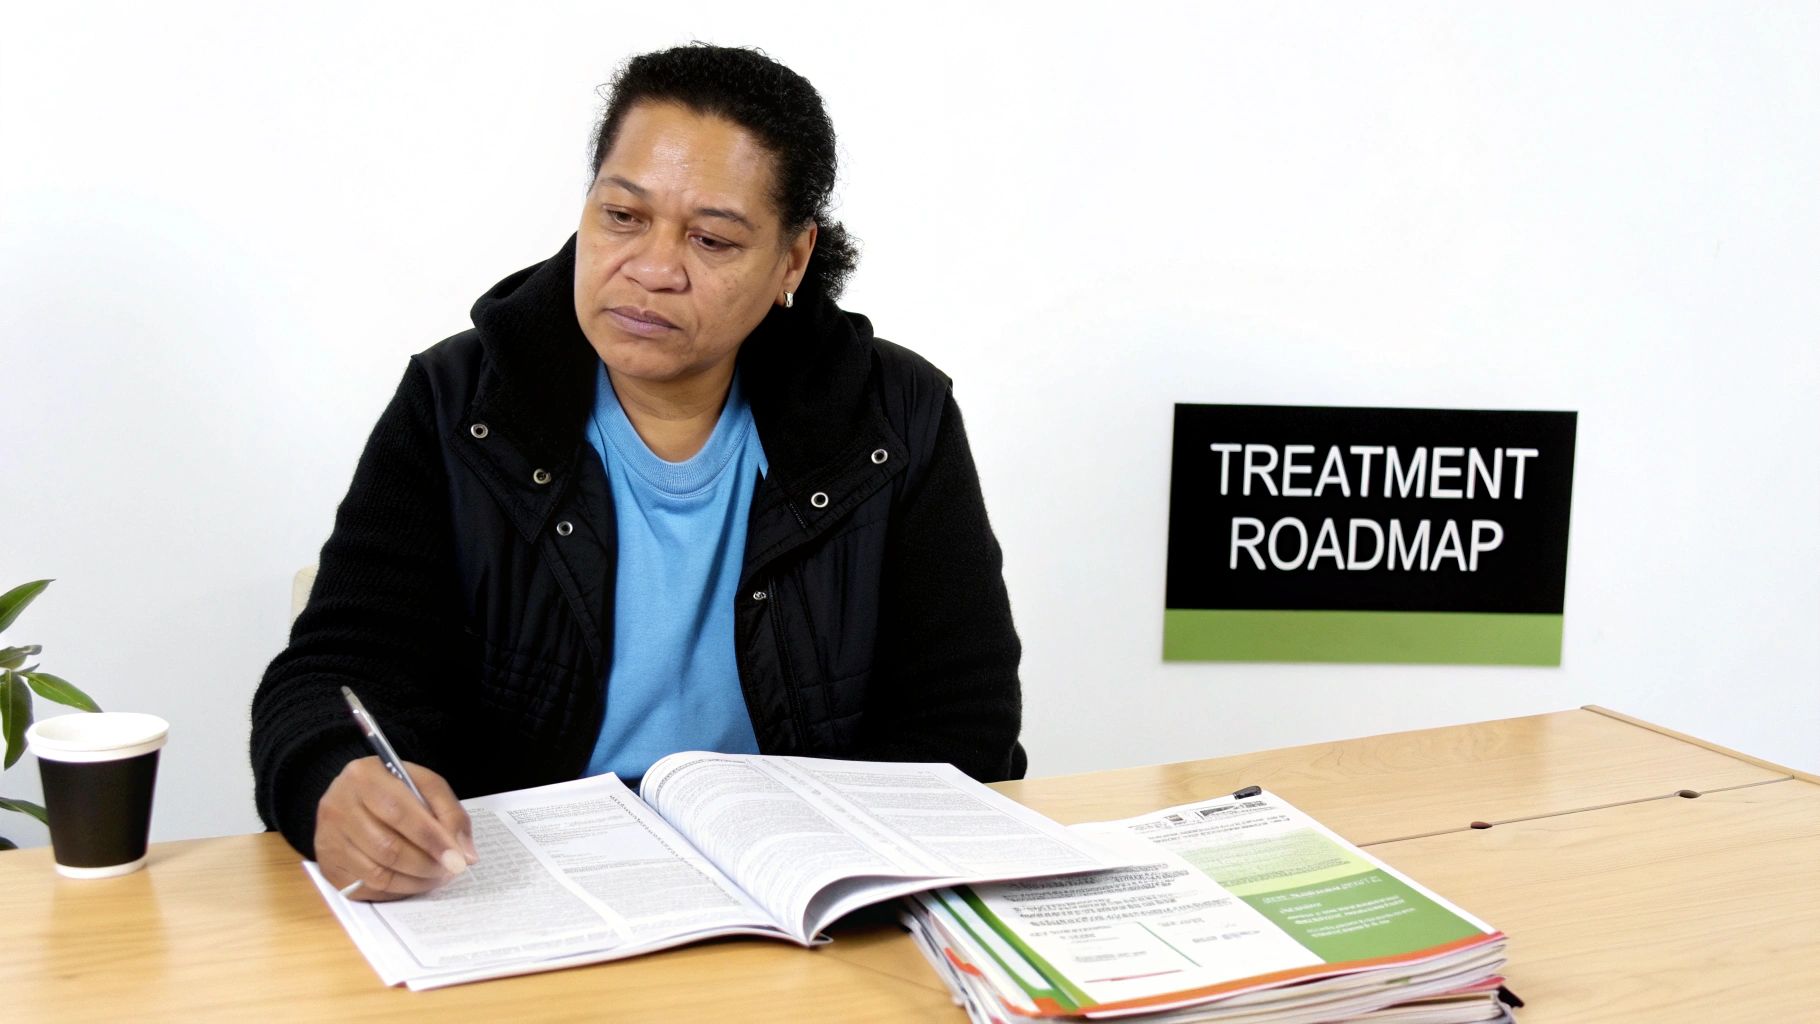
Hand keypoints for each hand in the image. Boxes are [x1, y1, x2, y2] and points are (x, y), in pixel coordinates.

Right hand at [314, 756, 477, 900]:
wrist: (351, 794)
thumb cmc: (392, 788)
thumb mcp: (424, 784)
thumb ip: (449, 812)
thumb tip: (465, 854)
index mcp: (363, 777)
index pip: (400, 813)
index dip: (432, 839)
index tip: (458, 859)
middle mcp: (338, 808)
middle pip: (387, 848)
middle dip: (426, 865)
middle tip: (450, 870)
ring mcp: (328, 839)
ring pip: (376, 874)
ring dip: (414, 882)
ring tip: (436, 877)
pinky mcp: (327, 865)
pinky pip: (366, 888)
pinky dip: (396, 891)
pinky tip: (413, 882)